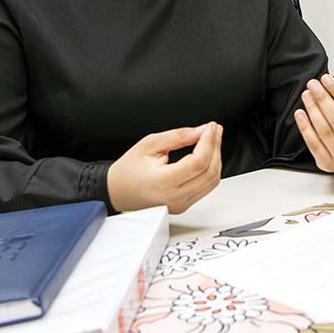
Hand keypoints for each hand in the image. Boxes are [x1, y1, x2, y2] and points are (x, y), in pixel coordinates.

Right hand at [107, 122, 222, 213]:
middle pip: (209, 172)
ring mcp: (180, 204)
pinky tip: (208, 154)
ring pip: (212, 181)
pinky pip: (206, 187)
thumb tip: (201, 131)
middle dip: (215, 146)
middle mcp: (174, 197)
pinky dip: (211, 169)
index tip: (210, 127)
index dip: (209, 141)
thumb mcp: (149, 144)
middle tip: (214, 129)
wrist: (116, 191)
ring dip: (216, 157)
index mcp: (163, 182)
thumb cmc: (128, 170)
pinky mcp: (184, 205)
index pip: (198, 162)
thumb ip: (178, 136)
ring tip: (212, 138)